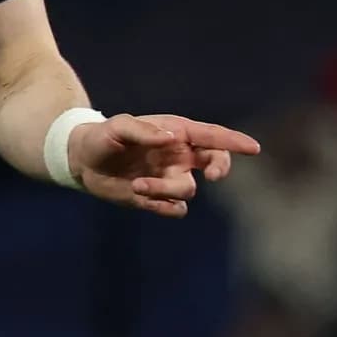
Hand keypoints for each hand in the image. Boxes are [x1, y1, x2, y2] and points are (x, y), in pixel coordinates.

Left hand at [67, 113, 260, 217]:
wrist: (82, 160)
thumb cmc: (102, 137)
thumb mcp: (117, 127)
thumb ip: (143, 131)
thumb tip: (172, 138)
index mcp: (174, 133)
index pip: (211, 136)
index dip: (234, 141)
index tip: (253, 148)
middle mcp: (178, 156)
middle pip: (215, 163)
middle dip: (218, 169)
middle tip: (209, 176)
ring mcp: (169, 178)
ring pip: (188, 190)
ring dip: (166, 190)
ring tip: (138, 184)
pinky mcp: (157, 198)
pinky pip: (174, 209)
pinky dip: (163, 206)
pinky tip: (141, 195)